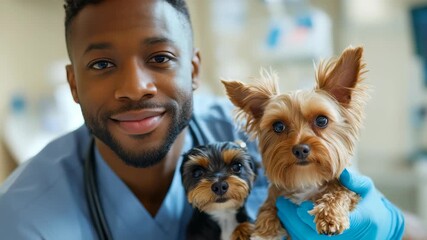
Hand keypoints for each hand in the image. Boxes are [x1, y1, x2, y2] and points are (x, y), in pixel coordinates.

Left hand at [275, 169, 404, 239]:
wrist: (379, 227)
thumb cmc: (370, 205)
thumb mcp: (367, 190)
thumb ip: (355, 181)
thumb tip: (343, 170)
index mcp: (359, 223)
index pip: (331, 223)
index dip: (312, 217)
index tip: (299, 205)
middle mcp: (346, 238)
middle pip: (313, 236)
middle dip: (294, 221)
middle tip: (281, 204)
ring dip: (292, 227)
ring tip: (281, 210)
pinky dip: (295, 233)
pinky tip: (287, 220)